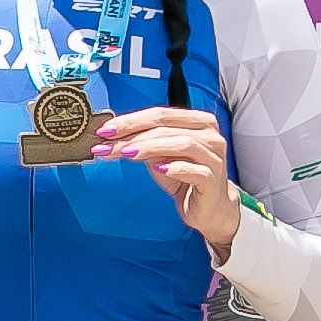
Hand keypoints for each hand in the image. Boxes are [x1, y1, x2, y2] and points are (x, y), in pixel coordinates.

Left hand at [99, 106, 242, 255]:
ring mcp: (214, 157)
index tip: (106, 130)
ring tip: (127, 154)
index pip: (160, 114)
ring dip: (150, 148)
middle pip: (167, 127)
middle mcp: (209, 135)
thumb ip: (143, 143)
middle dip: (133, 134)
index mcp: (198, 121)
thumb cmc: (185, 176)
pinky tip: (158, 169)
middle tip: (109, 144)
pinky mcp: (213, 180)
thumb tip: (112, 136)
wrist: (208, 206)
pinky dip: (174, 167)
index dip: (131, 120)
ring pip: (182, 144)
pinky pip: (194, 170)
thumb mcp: (160, 155)